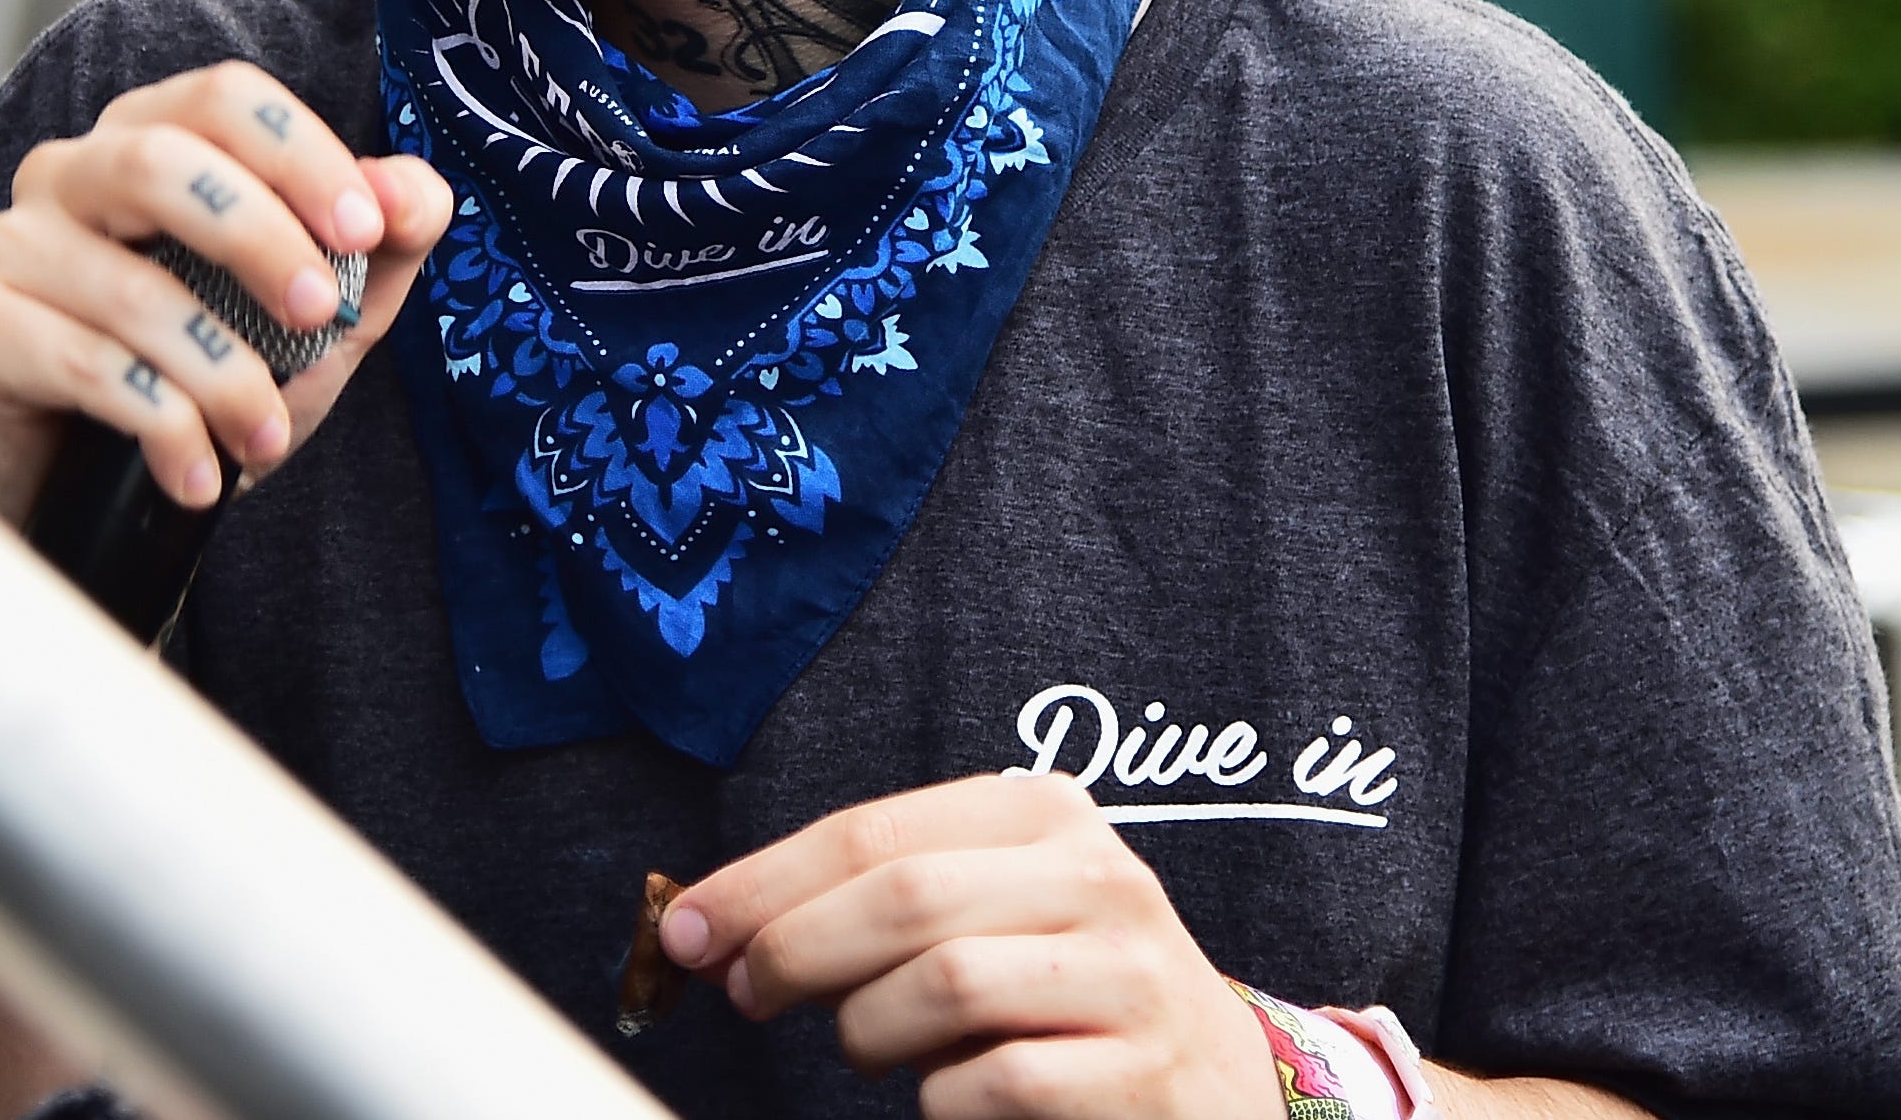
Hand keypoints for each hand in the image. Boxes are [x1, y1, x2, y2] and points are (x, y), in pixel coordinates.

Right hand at [0, 62, 450, 522]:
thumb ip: (384, 238)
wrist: (102, 490)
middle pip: (159, 162)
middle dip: (260, 239)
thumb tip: (413, 194)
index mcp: (152, 134)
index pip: (224, 98)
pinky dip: (164, 426)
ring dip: (224, 371)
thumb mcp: (324, 306)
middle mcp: (69, 171)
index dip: (302, 153)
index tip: (369, 231)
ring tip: (269, 435)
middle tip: (325, 313)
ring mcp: (13, 245)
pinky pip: (83, 365)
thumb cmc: (212, 367)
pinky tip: (203, 476)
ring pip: (128, 286)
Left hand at [658, 773, 1283, 1119]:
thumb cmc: (1058, 992)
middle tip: (742, 994)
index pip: (873, 830)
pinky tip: (946, 1094)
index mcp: (1044, 810)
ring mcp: (1129, 975)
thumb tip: (717, 929)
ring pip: (943, 986)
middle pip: (902, 897)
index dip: (763, 880)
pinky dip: (941, 1100)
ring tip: (868, 1048)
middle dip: (793, 948)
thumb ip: (877, 900)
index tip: (683, 928)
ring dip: (870, 1031)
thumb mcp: (986, 910)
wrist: (1217, 1088)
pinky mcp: (1142, 1076)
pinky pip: (995, 1083)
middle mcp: (1096, 875)